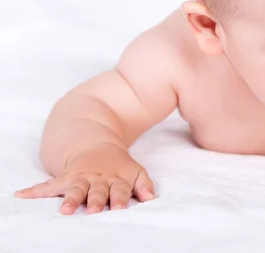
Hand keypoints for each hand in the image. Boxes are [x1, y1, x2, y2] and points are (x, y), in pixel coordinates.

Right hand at [15, 143, 153, 214]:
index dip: (119, 199)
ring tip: (65, 210)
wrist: (98, 145)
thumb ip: (145, 185)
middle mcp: (97, 179)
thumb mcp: (136, 172)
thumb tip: (151, 198)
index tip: (118, 208)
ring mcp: (80, 178)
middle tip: (95, 210)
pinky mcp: (65, 177)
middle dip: (96, 200)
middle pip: (97, 191)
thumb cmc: (119, 166)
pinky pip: (49, 184)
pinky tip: (21, 195)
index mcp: (116, 179)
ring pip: (75, 189)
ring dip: (70, 199)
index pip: (119, 190)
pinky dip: (35, 190)